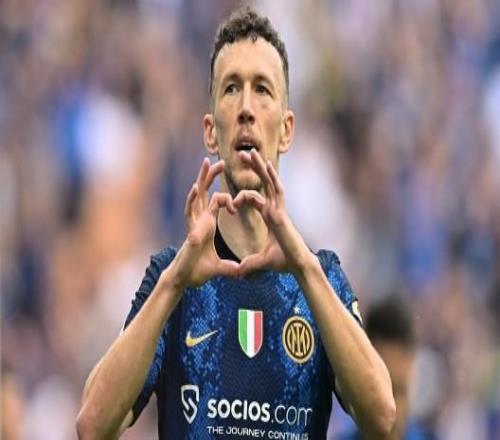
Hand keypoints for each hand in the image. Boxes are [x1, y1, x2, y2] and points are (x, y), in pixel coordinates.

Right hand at [171, 158, 239, 288]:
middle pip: (205, 192)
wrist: (184, 280)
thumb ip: (230, 267)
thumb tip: (241, 272)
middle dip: (212, 176)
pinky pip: (191, 211)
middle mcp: (200, 219)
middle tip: (222, 162)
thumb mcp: (220, 267)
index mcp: (207, 223)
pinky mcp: (191, 229)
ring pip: (198, 195)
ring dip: (203, 178)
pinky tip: (196, 187)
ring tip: (208, 162)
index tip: (238, 201)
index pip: (215, 201)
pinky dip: (192, 199)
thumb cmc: (197, 271)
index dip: (227, 196)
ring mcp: (195, 222)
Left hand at [233, 149, 310, 276]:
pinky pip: (277, 191)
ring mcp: (279, 209)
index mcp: (270, 217)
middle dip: (254, 169)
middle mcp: (275, 209)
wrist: (296, 265)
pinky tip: (265, 164)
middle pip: (264, 184)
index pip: (255, 199)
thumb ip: (249, 264)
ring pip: (270, 182)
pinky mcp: (281, 212)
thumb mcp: (261, 261)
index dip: (243, 196)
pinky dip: (272, 177)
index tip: (231, 203)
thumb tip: (239, 272)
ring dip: (259, 167)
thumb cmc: (283, 262)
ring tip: (249, 152)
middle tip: (242, 155)